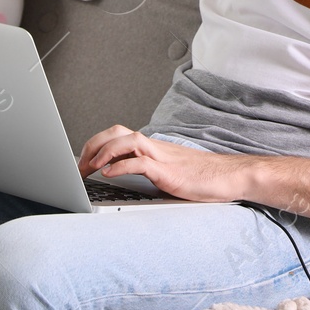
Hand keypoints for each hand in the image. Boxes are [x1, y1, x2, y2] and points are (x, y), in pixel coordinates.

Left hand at [77, 124, 248, 202]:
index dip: (97, 144)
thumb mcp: (170, 172)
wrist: (230, 177)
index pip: (119, 135)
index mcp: (154, 147)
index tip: (83, 161)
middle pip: (117, 132)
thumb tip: (127, 176)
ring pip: (126, 140)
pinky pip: (140, 162)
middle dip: (93, 144)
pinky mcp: (169, 172)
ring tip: (88, 167)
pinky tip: (109, 174)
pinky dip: (120, 165)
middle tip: (79, 165)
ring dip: (102, 152)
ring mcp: (162, 157)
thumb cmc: (203, 177)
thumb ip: (151, 170)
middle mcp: (155, 147)